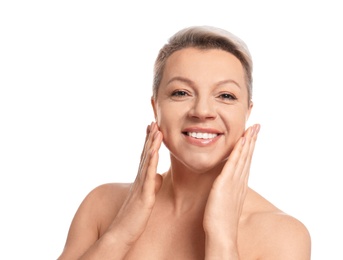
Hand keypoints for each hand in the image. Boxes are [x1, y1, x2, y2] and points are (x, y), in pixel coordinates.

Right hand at [105, 122, 162, 246]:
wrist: (122, 233)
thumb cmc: (134, 217)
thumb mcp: (146, 198)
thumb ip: (152, 185)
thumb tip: (159, 176)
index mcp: (142, 180)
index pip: (146, 157)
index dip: (150, 142)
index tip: (154, 127)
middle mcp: (140, 179)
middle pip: (145, 154)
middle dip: (150, 137)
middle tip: (154, 121)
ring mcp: (141, 186)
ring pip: (147, 160)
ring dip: (151, 144)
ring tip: (156, 128)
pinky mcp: (144, 195)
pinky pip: (148, 175)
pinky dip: (152, 161)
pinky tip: (155, 150)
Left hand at [203, 124, 259, 252]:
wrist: (221, 234)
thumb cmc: (220, 221)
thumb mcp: (226, 201)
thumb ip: (227, 191)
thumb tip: (225, 186)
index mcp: (239, 184)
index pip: (246, 162)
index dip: (249, 148)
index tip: (252, 135)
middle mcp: (240, 181)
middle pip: (248, 156)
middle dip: (252, 140)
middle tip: (257, 125)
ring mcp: (235, 182)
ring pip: (243, 157)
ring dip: (248, 141)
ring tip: (252, 128)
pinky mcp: (226, 184)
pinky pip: (233, 163)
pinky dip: (238, 151)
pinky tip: (241, 140)